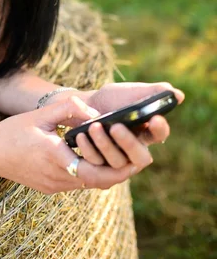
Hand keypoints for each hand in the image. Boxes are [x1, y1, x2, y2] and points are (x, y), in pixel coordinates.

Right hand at [0, 96, 138, 193]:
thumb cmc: (13, 130)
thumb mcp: (41, 113)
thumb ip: (70, 108)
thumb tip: (97, 113)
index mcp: (56, 158)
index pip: (98, 172)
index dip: (120, 166)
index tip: (134, 155)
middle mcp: (57, 178)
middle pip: (98, 182)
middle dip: (118, 170)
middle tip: (133, 154)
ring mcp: (52, 186)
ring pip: (89, 183)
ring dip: (104, 170)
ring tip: (117, 151)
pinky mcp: (49, 187)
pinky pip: (77, 182)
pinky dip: (89, 171)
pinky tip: (92, 154)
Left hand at [57, 81, 184, 169]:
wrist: (83, 107)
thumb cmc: (112, 99)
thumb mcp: (130, 92)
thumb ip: (153, 92)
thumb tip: (177, 94)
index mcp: (146, 131)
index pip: (159, 134)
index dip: (159, 129)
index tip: (154, 118)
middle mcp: (135, 150)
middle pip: (140, 157)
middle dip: (128, 143)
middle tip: (116, 127)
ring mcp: (117, 160)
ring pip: (116, 161)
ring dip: (105, 144)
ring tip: (93, 126)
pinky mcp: (100, 166)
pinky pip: (96, 166)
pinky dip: (89, 149)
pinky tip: (81, 135)